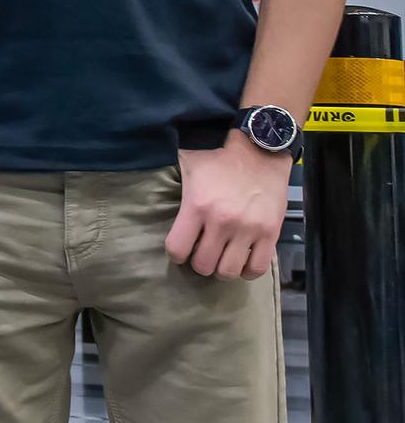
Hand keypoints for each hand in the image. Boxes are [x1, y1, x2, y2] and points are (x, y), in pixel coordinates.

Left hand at [166, 135, 291, 278]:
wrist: (259, 151)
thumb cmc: (217, 158)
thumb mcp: (187, 167)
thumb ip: (173, 188)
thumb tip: (151, 190)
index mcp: (197, 206)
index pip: (177, 249)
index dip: (176, 253)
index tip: (181, 249)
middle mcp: (222, 221)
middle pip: (203, 265)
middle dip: (199, 262)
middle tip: (202, 253)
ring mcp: (248, 229)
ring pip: (228, 271)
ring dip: (221, 268)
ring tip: (221, 258)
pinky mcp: (270, 233)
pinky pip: (257, 268)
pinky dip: (247, 271)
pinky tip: (241, 261)